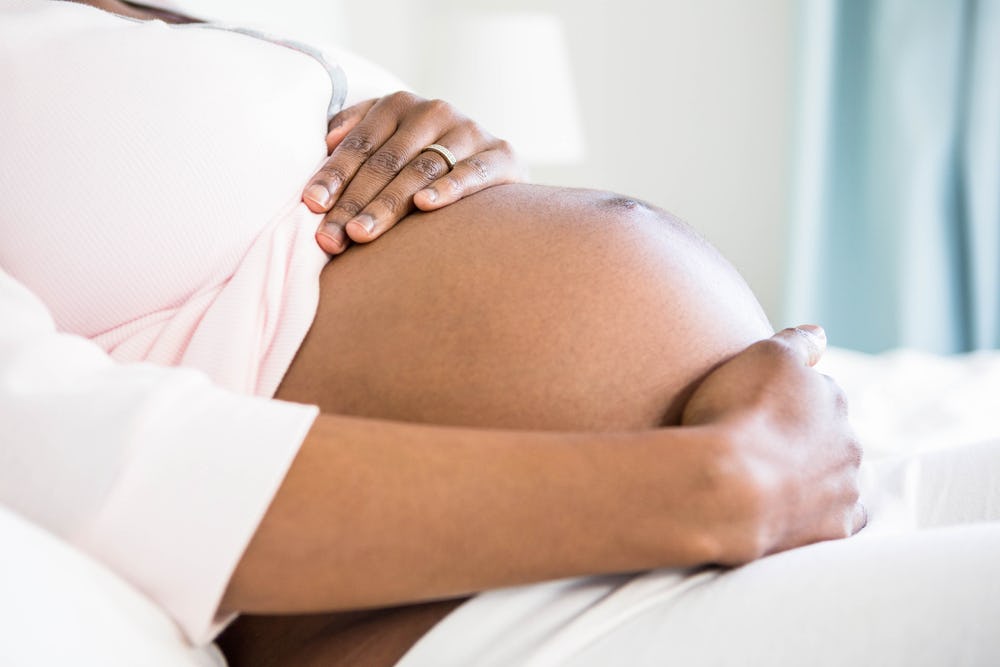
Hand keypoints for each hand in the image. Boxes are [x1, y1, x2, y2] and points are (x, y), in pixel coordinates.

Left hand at [302, 91, 525, 253]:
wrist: (495, 167)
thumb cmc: (426, 162)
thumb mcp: (389, 142)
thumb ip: (356, 136)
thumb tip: (326, 142)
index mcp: (399, 105)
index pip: (359, 145)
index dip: (333, 175)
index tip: (311, 206)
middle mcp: (434, 111)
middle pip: (385, 162)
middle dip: (354, 202)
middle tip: (331, 237)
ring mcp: (470, 131)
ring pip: (420, 171)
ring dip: (389, 205)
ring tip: (362, 233)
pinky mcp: (502, 154)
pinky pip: (472, 174)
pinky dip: (448, 188)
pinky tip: (425, 205)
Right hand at [681, 325, 864, 563]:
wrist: (728, 487)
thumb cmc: (739, 415)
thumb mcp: (763, 356)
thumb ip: (796, 342)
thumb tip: (820, 334)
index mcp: (832, 399)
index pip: (816, 393)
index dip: (784, 400)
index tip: (756, 409)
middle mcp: (849, 442)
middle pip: (830, 437)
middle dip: (805, 441)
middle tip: (760, 447)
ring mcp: (844, 489)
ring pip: (837, 478)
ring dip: (813, 479)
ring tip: (769, 483)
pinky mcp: (833, 530)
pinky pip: (836, 520)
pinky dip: (820, 516)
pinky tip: (794, 515)